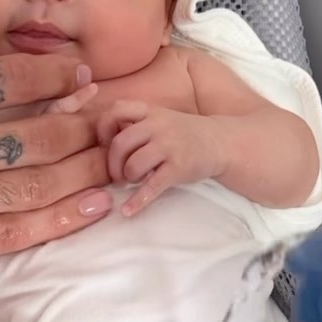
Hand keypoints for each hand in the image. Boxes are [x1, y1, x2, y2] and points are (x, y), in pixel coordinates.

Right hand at [0, 54, 110, 298]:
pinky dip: (55, 219)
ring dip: (83, 170)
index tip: (79, 78)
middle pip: (28, 133)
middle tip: (118, 120)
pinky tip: (92, 208)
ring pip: (27, 182)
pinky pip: (5, 234)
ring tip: (123, 160)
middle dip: (81, 126)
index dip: (49, 78)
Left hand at [97, 100, 225, 215]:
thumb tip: (101, 142)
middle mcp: (158, 125)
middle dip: (113, 164)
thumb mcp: (159, 119)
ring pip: (133, 165)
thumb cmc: (182, 134)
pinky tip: (128, 211)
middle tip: (118, 175)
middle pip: (120, 144)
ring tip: (133, 181)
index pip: (116, 110)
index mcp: (150, 112)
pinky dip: (137, 201)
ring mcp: (169, 146)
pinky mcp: (179, 168)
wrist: (220, 142)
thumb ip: (134, 125)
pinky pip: (152, 187)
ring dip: (127, 178)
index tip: (104, 144)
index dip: (103, 128)